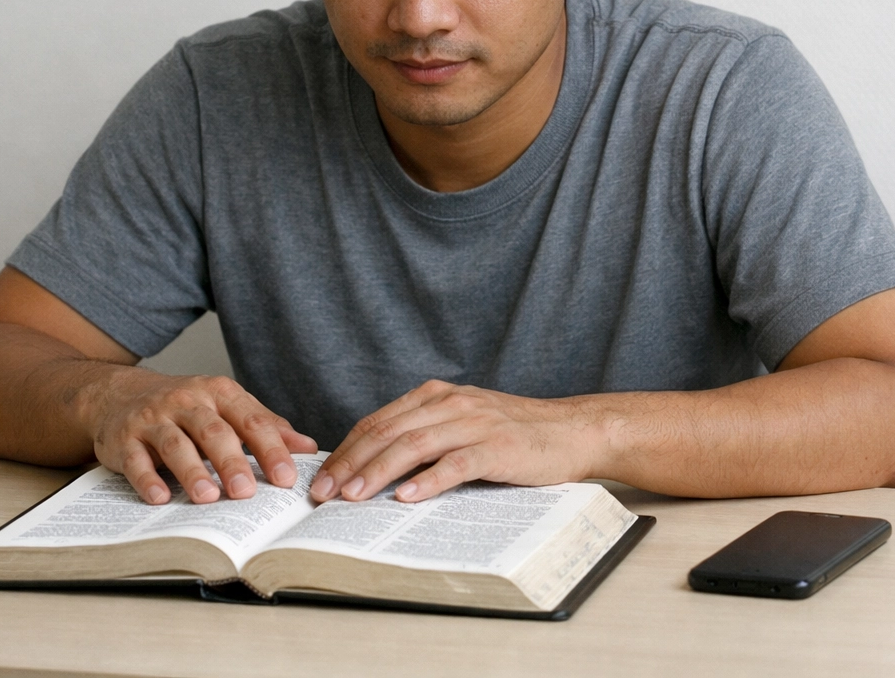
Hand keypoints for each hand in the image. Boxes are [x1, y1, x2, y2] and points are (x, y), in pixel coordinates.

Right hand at [81, 369, 317, 505]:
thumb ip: (265, 425)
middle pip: (214, 431)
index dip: (270, 449)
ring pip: (175, 444)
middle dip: (232, 462)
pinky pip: (136, 460)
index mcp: (218, 393)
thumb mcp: (226, 407)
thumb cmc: (185, 407)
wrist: (120, 395)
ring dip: (192, 472)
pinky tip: (160, 498)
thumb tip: (308, 448)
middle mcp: (186, 401)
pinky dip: (147, 479)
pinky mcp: (124, 439)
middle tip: (247, 492)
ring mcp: (153, 419)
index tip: (286, 477)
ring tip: (208, 497)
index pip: (250, 420)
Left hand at [309, 380, 604, 502]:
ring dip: (378, 472)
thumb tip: (373, 468)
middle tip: (324, 493)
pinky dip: (429, 480)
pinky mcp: (497, 447)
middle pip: (388, 432)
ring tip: (353, 497)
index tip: (322, 478)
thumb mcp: (463, 424)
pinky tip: (407, 497)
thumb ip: (425, 436)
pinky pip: (456, 463)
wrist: (572, 430)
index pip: (378, 422)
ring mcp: (474, 423)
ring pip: (414, 445)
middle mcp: (451, 403)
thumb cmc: (514, 434)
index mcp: (437, 396)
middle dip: (350, 464)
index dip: (345, 450)